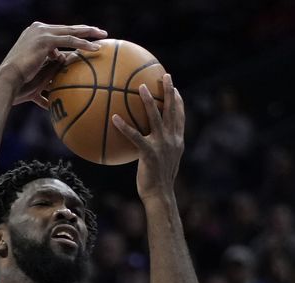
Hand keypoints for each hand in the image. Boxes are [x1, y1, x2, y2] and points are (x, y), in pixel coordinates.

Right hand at [1, 22, 106, 108]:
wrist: (8, 79)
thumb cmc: (19, 82)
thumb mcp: (35, 72)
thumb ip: (48, 67)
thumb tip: (60, 73)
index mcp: (34, 34)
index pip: (58, 32)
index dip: (73, 34)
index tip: (87, 38)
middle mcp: (37, 29)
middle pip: (67, 28)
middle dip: (85, 30)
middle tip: (100, 32)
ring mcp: (41, 32)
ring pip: (70, 31)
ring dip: (88, 33)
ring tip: (103, 35)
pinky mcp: (45, 39)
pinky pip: (69, 40)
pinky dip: (83, 44)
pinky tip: (95, 49)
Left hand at [112, 73, 183, 200]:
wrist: (160, 195)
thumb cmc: (158, 181)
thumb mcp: (162, 162)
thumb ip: (159, 149)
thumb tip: (146, 143)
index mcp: (177, 141)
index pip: (180, 117)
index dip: (179, 101)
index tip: (175, 88)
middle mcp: (172, 140)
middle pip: (172, 110)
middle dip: (170, 91)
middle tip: (165, 75)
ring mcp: (162, 145)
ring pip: (156, 117)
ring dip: (149, 100)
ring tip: (141, 87)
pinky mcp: (149, 153)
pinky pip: (135, 136)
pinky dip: (124, 126)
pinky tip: (114, 118)